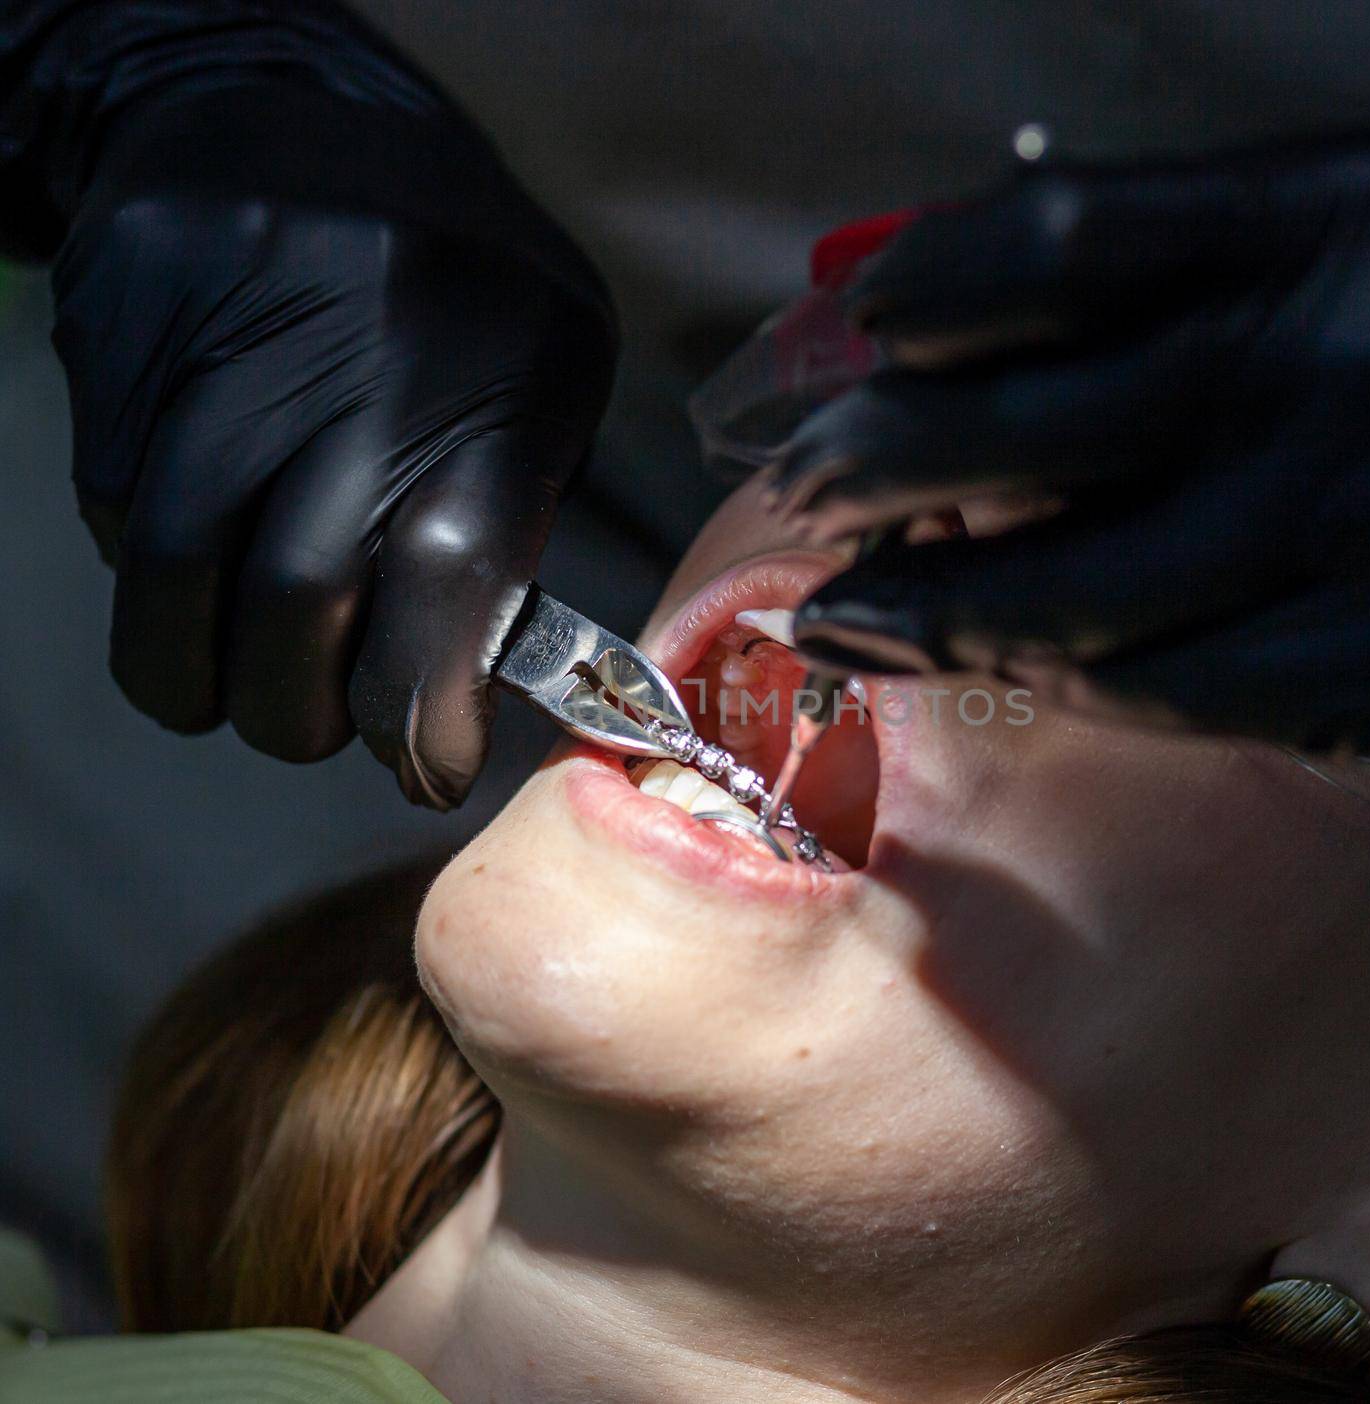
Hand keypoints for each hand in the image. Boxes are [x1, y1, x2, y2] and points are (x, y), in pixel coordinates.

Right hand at [12, 3, 615, 806]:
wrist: (288, 118)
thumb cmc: (454, 285)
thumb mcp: (546, 380)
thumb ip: (514, 521)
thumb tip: (455, 684)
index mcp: (492, 379)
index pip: (447, 584)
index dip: (424, 710)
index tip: (429, 766)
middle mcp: (354, 360)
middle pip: (296, 599)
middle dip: (305, 711)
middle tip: (324, 724)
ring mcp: (222, 342)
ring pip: (177, 572)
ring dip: (207, 674)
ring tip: (248, 683)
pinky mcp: (119, 338)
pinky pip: (117, 510)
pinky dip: (159, 579)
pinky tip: (207, 559)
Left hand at [776, 137, 1369, 774]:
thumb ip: (1182, 267)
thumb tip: (941, 313)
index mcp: (1351, 213)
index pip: (1066, 240)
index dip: (922, 292)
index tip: (845, 333)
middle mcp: (1368, 355)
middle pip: (1034, 420)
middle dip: (872, 463)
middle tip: (795, 493)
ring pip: (1076, 590)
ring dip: (921, 612)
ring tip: (835, 617)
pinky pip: (1162, 690)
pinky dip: (1049, 680)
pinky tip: (984, 667)